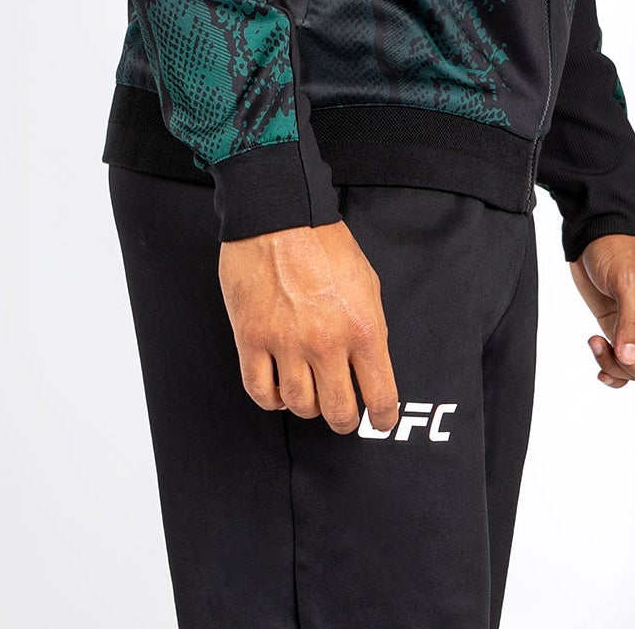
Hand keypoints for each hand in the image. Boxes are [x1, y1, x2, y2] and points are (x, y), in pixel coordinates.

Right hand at [220, 220, 399, 434]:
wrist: (278, 214)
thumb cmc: (323, 242)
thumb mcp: (367, 283)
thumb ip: (372, 329)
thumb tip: (370, 368)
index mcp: (362, 327)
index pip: (380, 396)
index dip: (382, 418)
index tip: (380, 421)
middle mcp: (326, 342)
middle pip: (339, 412)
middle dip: (345, 419)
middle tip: (343, 411)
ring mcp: (286, 343)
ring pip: (300, 406)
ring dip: (308, 405)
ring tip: (309, 389)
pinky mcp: (251, 339)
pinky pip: (260, 391)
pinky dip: (272, 398)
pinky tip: (279, 387)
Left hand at [569, 233, 634, 387]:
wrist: (593, 237)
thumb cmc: (618, 248)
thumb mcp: (628, 280)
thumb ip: (631, 320)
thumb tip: (628, 356)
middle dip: (634, 367)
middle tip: (614, 346)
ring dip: (615, 366)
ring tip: (595, 343)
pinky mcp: (617, 331)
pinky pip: (619, 363)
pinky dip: (609, 369)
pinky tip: (597, 358)